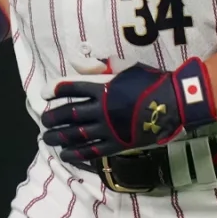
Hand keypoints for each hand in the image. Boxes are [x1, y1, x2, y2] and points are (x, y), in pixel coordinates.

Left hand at [40, 58, 216, 165]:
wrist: (172, 102)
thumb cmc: (151, 82)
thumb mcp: (126, 68)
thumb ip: (103, 67)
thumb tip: (81, 63)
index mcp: (102, 88)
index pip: (72, 88)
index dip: (56, 90)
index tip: (44, 94)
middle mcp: (101, 109)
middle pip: (69, 114)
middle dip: (53, 117)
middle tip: (43, 120)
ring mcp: (108, 128)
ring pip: (76, 134)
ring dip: (59, 136)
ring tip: (47, 138)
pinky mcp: (116, 143)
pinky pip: (92, 150)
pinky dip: (77, 153)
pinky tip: (66, 154)